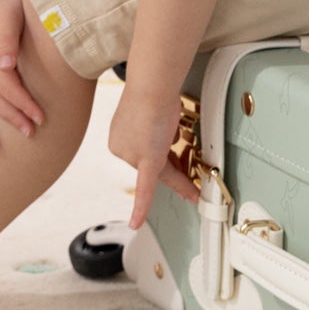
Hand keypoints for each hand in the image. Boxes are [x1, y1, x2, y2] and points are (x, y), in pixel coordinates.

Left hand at [109, 90, 199, 228]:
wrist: (154, 86)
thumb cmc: (156, 92)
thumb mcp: (156, 115)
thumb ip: (160, 132)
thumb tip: (170, 139)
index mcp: (118, 138)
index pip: (143, 155)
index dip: (163, 151)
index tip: (170, 148)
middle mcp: (121, 148)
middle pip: (152, 164)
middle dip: (172, 165)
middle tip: (187, 175)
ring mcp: (131, 156)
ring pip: (159, 172)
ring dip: (178, 179)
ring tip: (190, 184)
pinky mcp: (145, 161)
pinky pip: (145, 189)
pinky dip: (141, 208)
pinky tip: (136, 223)